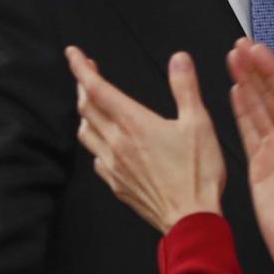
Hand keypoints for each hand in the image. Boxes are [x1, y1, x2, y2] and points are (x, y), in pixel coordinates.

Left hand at [66, 46, 224, 233]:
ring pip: (86, 133)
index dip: (81, 68)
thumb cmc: (196, 174)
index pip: (97, 89)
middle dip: (83, 85)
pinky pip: (96, 158)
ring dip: (85, 113)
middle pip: (86, 108)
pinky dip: (96, 143)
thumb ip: (185, 87)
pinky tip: (106, 143)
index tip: (73, 54)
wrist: (190, 218)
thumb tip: (179, 60)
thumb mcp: (199, 122)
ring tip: (93, 104)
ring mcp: (113, 166)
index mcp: (134, 123)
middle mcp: (117, 143)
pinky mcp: (117, 184)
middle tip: (87, 72)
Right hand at [228, 40, 273, 273]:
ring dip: (246, 83)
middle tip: (241, 46)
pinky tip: (235, 92)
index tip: (259, 51)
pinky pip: (248, 130)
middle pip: (271, 94)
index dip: (273, 71)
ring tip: (233, 60)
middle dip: (256, 70)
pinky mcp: (260, 164)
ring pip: (258, 107)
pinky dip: (241, 109)